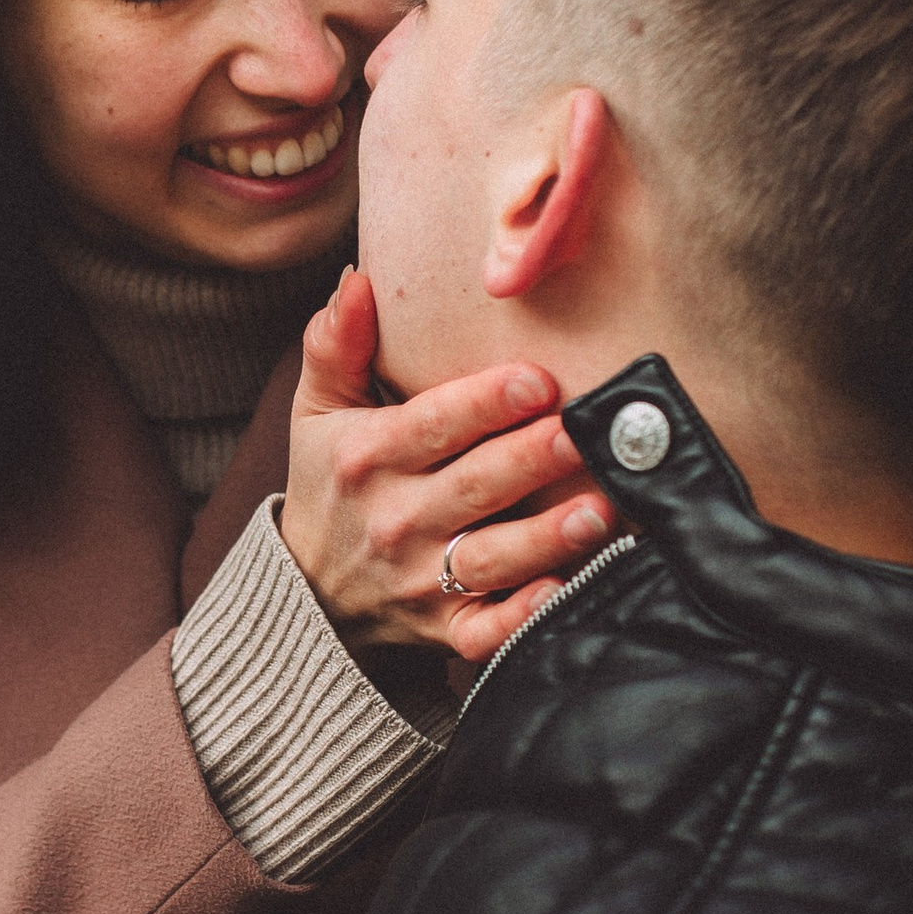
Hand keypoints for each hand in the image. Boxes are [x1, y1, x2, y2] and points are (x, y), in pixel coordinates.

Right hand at [280, 270, 619, 665]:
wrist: (311, 591)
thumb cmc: (331, 482)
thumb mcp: (318, 411)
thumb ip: (334, 345)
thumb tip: (358, 281)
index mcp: (368, 457)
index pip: (431, 425)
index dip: (484, 403)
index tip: (536, 380)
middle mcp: (396, 519)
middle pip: (473, 487)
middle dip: (530, 459)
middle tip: (584, 433)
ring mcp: (421, 579)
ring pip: (490, 559)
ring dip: (546, 537)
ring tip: (600, 510)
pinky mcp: (445, 628)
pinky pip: (485, 632)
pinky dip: (521, 619)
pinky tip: (562, 592)